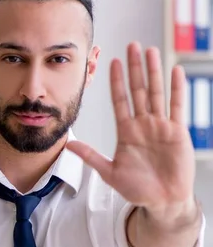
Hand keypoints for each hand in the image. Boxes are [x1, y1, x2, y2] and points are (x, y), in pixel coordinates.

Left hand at [66, 41, 195, 219]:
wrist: (161, 200)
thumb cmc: (137, 188)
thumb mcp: (109, 172)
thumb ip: (90, 156)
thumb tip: (67, 144)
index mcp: (126, 132)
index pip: (120, 100)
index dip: (116, 82)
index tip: (112, 62)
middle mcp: (143, 125)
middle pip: (138, 90)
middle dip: (134, 68)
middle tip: (131, 45)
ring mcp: (161, 126)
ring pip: (157, 93)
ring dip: (153, 72)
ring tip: (150, 51)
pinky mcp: (177, 132)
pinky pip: (177, 107)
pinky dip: (176, 89)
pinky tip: (174, 72)